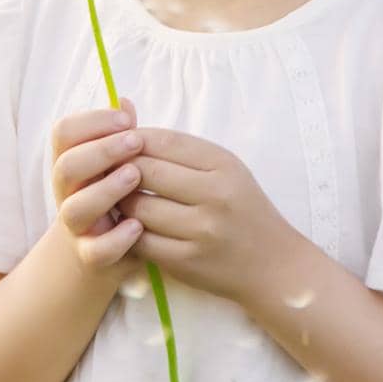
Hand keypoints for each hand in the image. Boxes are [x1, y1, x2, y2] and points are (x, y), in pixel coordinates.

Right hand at [50, 97, 147, 275]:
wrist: (100, 256)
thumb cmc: (112, 197)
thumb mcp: (113, 164)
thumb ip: (119, 135)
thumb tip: (125, 102)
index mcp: (71, 164)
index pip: (63, 133)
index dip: (91, 121)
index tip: (125, 119)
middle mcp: (67, 193)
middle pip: (66, 166)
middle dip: (101, 151)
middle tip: (134, 141)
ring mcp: (77, 227)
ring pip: (75, 209)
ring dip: (105, 190)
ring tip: (135, 176)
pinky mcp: (92, 257)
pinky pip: (96, 251)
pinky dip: (116, 239)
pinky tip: (137, 226)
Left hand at [116, 127, 292, 304]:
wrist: (272, 264)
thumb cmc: (241, 209)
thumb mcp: (223, 169)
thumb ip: (178, 148)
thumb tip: (125, 117)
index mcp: (223, 164)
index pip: (163, 141)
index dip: (132, 140)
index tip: (119, 145)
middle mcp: (215, 195)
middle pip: (145, 171)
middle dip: (120, 170)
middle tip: (110, 173)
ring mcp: (201, 231)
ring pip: (138, 207)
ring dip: (121, 202)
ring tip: (119, 199)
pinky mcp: (187, 262)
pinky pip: (141, 241)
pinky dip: (128, 232)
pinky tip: (129, 226)